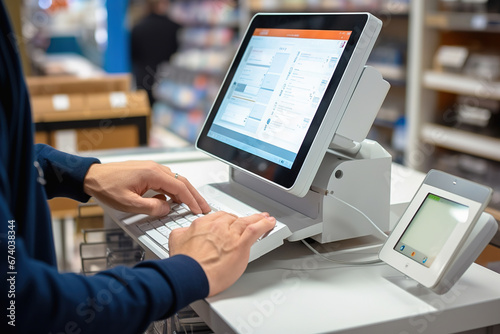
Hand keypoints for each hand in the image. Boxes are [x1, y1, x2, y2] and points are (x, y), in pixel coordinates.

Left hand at [83, 161, 210, 215]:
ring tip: (193, 205)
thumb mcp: (128, 203)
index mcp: (153, 174)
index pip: (180, 187)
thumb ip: (151, 207)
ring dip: (186, 193)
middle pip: (182, 181)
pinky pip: (167, 180)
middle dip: (195, 196)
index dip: (191, 200)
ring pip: (176, 180)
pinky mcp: (147, 171)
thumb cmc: (106, 187)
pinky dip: (175, 190)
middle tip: (204, 207)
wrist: (91, 176)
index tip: (198, 210)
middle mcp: (155, 168)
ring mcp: (152, 168)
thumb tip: (167, 208)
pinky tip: (174, 200)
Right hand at [169, 211, 275, 295]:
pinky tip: (269, 223)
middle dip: (241, 220)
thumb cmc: (184, 263)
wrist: (189, 274)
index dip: (227, 220)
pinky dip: (264, 225)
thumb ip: (182, 233)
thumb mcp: (176, 240)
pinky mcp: (240, 245)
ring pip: (246, 222)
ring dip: (257, 219)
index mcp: (203, 224)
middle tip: (248, 221)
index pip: (219, 216)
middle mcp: (218, 227)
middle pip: (234, 219)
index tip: (230, 222)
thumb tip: (182, 232)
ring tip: (264, 218)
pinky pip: (255, 230)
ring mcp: (230, 235)